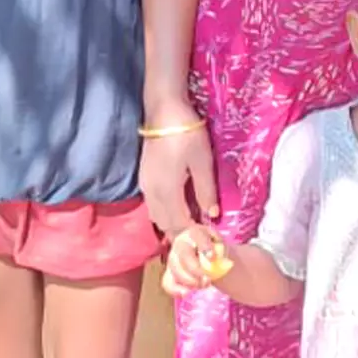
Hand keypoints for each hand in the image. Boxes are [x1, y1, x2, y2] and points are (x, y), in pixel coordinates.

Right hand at [140, 100, 218, 236]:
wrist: (164, 111)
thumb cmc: (187, 135)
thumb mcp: (202, 162)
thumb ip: (206, 190)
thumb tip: (212, 215)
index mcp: (167, 192)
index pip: (179, 225)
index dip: (193, 237)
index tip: (207, 245)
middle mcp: (152, 193)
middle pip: (165, 224)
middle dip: (181, 236)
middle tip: (199, 241)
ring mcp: (146, 185)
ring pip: (157, 216)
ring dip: (172, 226)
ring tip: (190, 229)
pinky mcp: (145, 177)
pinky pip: (153, 205)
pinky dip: (165, 214)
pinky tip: (177, 210)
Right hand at [161, 224, 231, 297]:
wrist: (201, 251)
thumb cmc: (212, 246)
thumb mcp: (218, 242)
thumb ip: (220, 247)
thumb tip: (216, 258)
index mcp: (195, 232)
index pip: (198, 236)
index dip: (204, 246)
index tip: (212, 257)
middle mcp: (180, 243)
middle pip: (185, 256)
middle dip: (196, 270)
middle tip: (208, 279)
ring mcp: (173, 258)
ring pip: (176, 270)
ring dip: (190, 281)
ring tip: (204, 284)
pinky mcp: (169, 272)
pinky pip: (167, 282)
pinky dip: (176, 290)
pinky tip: (186, 293)